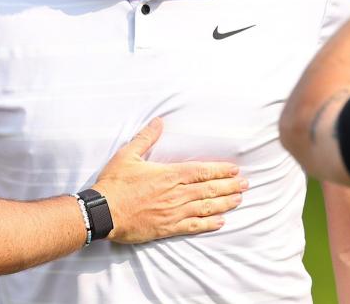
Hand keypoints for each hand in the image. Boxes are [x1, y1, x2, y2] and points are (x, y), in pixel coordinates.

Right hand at [91, 118, 247, 243]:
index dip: (221, 170)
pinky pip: (194, 226)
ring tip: (238, 200)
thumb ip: (145, 138)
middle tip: (246, 185)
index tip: (235, 170)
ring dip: (225, 203)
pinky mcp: (168, 227)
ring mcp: (174, 212)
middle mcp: (176, 194)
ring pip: (206, 207)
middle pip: (209, 189)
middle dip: (230, 186)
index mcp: (169, 175)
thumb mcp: (127, 155)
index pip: (202, 171)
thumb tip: (158, 122)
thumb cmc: (115, 183)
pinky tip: (220, 221)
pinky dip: (209, 224)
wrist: (104, 213)